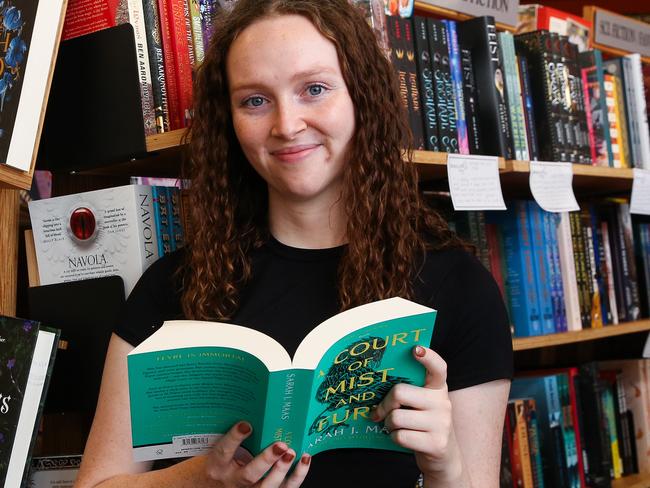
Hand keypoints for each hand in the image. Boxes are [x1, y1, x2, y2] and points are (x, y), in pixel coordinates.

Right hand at [203, 421, 310, 486]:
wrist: (219, 486)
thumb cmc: (223, 462)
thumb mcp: (220, 449)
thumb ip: (232, 435)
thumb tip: (251, 407)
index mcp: (218, 465)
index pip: (224, 452)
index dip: (234, 438)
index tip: (246, 425)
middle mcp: (233, 481)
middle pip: (249, 475)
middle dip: (266, 460)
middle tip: (280, 445)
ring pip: (267, 487)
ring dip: (282, 470)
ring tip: (291, 453)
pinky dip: (297, 475)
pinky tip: (304, 459)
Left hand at [371, 346, 463, 481]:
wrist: (443, 459)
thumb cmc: (423, 425)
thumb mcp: (422, 405)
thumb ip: (408, 392)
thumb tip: (374, 386)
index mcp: (438, 388)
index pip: (438, 368)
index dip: (428, 357)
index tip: (415, 349)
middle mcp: (443, 403)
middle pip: (400, 392)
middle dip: (384, 404)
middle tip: (380, 411)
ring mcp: (442, 423)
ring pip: (396, 417)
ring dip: (388, 424)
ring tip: (393, 426)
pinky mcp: (436, 443)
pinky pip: (400, 435)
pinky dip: (394, 438)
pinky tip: (400, 438)